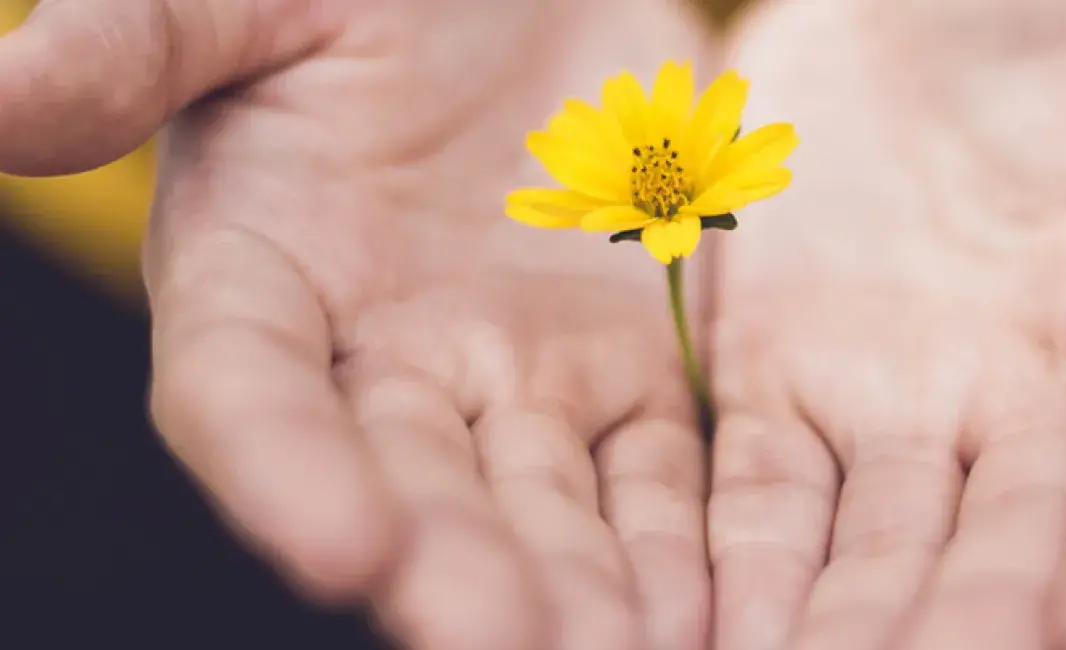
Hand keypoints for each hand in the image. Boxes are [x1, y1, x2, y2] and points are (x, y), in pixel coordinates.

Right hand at [0, 1, 712, 647]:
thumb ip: (140, 41)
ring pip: (539, 509)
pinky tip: (700, 616)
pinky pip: (650, 477)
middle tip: (502, 646)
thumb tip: (2, 96)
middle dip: (453, 573)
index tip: (343, 548)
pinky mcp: (623, 376)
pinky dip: (673, 547)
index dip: (283, 472)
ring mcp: (510, 381)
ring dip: (574, 593)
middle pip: (407, 485)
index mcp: (261, 274)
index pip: (248, 392)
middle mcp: (379, 361)